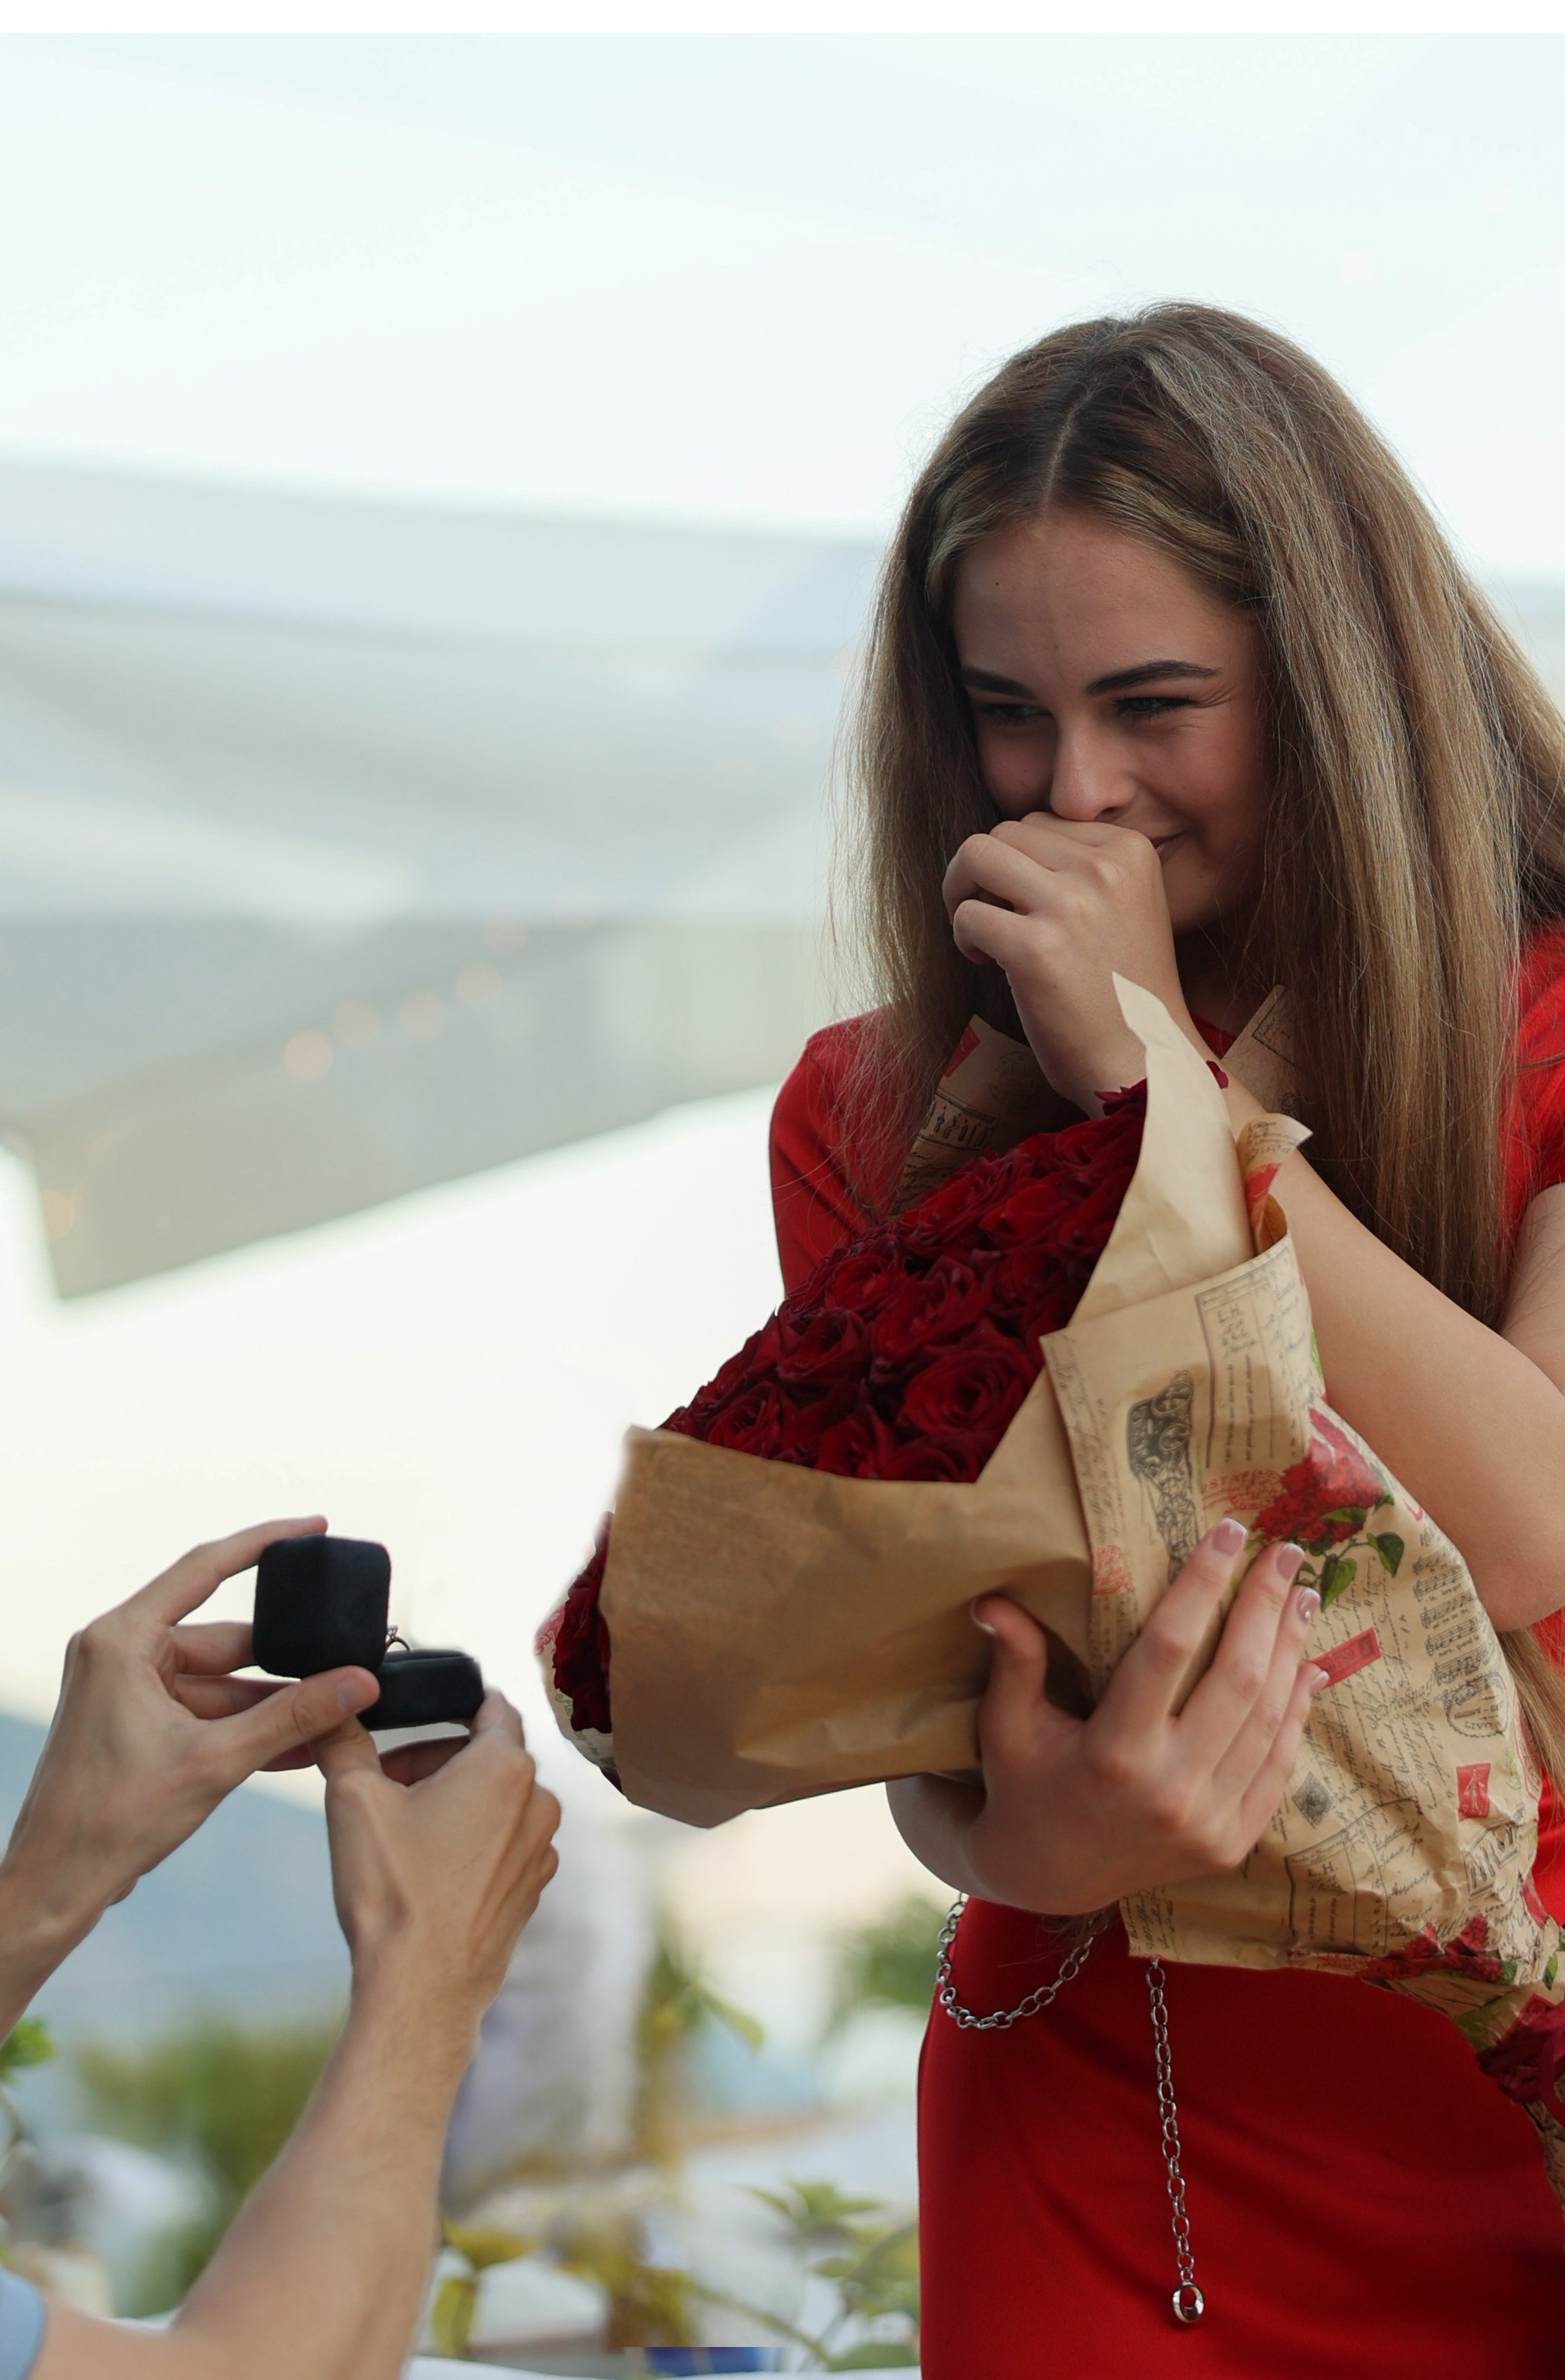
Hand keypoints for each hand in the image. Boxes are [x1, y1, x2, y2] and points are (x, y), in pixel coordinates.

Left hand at [1, 1520, 381, 1962]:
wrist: (55, 1886)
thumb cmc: (110, 1821)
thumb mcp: (215, 1762)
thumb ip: (293, 1717)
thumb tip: (361, 1682)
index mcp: (121, 1640)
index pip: (205, 1568)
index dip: (265, 1542)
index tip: (314, 1528)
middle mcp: (120, 1652)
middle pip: (224, 1638)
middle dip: (285, 1659)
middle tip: (346, 1663)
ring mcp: (128, 1689)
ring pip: (221, 1681)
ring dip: (273, 1702)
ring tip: (336, 1713)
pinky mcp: (137, 1722)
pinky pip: (207, 1710)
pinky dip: (248, 1725)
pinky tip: (304, 1743)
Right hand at [315, 1690, 559, 2042]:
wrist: (420, 1990)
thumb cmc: (393, 1892)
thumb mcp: (353, 1799)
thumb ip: (344, 1741)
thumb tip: (331, 1710)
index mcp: (506, 1767)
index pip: (493, 1705)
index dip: (454, 1700)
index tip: (421, 1708)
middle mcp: (538, 1804)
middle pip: (487, 1757)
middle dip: (434, 1759)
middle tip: (383, 1779)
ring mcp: (540, 1852)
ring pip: (495, 1803)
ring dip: (452, 1802)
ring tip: (398, 1828)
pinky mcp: (529, 1892)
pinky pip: (502, 1846)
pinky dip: (468, 1843)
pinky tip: (424, 1870)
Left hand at [942, 814, 1199, 1110]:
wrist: (1145, 1061)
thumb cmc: (1125, 993)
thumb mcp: (1127, 906)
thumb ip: (1082, 869)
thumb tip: (1007, 846)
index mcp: (1131, 850)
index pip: (1042, 820)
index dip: (1020, 862)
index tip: (1027, 905)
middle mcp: (1105, 868)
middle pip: (1005, 832)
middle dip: (983, 872)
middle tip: (990, 917)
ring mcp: (1071, 905)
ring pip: (976, 855)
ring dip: (961, 891)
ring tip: (980, 932)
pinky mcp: (1036, 948)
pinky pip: (967, 914)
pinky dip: (963, 937)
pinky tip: (987, 962)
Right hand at [963, 1522, 1328, 1914]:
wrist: (1050, 1879)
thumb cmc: (1024, 1785)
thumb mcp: (1007, 1726)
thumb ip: (1014, 1660)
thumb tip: (993, 1597)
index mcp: (1112, 1755)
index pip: (1168, 1650)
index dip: (1201, 1585)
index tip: (1227, 1532)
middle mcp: (1169, 1791)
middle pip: (1236, 1679)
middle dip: (1265, 1606)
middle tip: (1286, 1552)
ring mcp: (1209, 1823)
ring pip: (1267, 1719)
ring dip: (1290, 1650)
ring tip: (1302, 1595)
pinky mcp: (1232, 1842)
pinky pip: (1279, 1766)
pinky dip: (1297, 1712)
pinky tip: (1307, 1665)